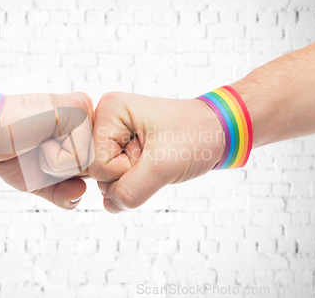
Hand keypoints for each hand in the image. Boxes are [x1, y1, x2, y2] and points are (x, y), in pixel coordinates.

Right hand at [0, 92, 93, 209]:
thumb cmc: (8, 151)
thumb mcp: (38, 181)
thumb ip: (63, 194)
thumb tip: (82, 191)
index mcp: (81, 130)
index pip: (89, 171)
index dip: (62, 176)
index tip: (38, 153)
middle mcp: (87, 117)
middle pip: (92, 170)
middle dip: (60, 172)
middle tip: (36, 148)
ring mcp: (85, 112)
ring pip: (88, 166)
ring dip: (55, 166)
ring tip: (36, 142)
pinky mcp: (78, 111)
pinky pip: (78, 157)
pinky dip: (53, 159)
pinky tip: (38, 138)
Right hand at [89, 92, 224, 212]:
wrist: (218, 132)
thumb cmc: (196, 137)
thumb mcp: (163, 166)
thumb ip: (130, 191)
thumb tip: (110, 205)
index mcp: (110, 109)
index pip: (95, 163)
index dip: (124, 169)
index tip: (150, 152)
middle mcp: (106, 119)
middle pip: (97, 171)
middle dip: (128, 174)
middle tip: (155, 156)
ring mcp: (113, 134)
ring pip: (106, 178)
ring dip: (134, 178)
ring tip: (156, 158)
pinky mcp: (121, 147)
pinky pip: (116, 177)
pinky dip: (135, 180)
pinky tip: (151, 166)